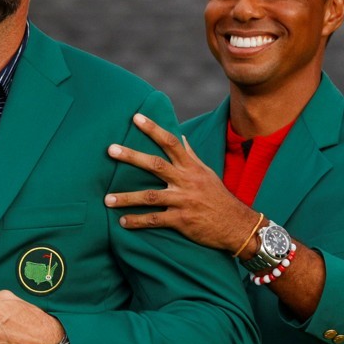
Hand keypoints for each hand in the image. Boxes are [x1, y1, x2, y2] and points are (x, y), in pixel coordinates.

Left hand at [104, 113, 259, 253]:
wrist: (237, 225)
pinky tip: (123, 221)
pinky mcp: (182, 220)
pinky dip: (138, 221)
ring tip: (107, 199)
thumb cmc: (219, 197)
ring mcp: (184, 201)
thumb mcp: (207, 173)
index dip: (153, 129)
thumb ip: (191, 156)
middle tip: (111, 149)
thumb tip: (182, 137)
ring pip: (151, 196)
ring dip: (127, 198)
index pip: (171, 142)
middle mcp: (186, 181)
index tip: (136, 118)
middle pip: (155, 165)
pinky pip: (155, 220)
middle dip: (131, 156)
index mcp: (191, 167)